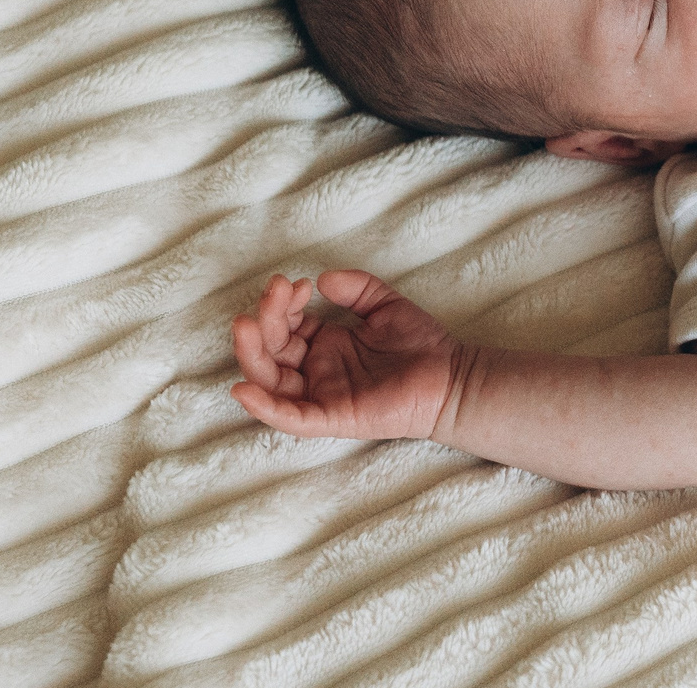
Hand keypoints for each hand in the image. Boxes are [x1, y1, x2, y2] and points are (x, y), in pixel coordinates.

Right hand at [231, 271, 461, 440]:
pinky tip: (243, 389)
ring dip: (252, 354)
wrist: (452, 376)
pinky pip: (292, 417)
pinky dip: (265, 407)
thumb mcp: (385, 305)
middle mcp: (317, 370)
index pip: (285, 326)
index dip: (282, 305)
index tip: (294, 283)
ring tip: (246, 324)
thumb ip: (357, 288)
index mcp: (325, 345)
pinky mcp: (333, 417)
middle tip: (274, 292)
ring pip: (271, 381)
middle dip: (264, 320)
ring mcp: (322, 394)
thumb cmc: (421, 345)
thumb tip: (322, 278)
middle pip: (271, 350)